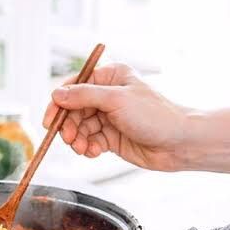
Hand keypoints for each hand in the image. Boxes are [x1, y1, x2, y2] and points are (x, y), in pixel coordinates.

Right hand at [43, 63, 189, 170]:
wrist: (179, 143)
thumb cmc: (155, 116)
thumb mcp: (116, 100)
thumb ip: (84, 96)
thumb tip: (57, 95)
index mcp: (110, 77)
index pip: (74, 86)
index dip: (59, 104)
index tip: (50, 121)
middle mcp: (108, 95)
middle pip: (73, 109)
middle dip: (69, 126)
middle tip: (70, 140)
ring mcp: (110, 116)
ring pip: (80, 127)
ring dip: (77, 139)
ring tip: (83, 149)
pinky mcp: (112, 136)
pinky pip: (90, 141)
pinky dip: (88, 147)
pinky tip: (94, 152)